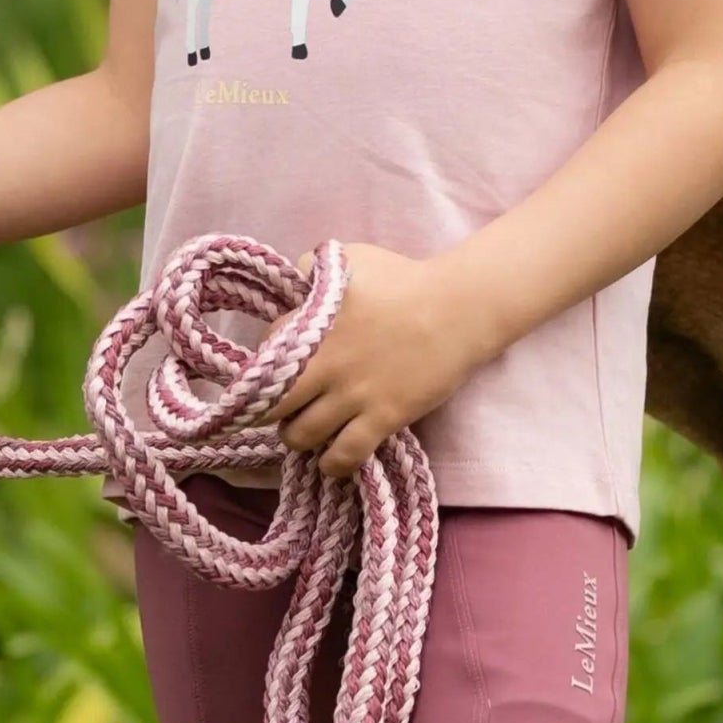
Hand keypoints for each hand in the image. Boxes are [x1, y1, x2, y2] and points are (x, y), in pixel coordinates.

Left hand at [256, 243, 490, 480]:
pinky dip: (332, 464)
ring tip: (306, 430)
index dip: (265, 361)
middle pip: (272, 404)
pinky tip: (332, 458)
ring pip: (301, 435)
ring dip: (297, 437)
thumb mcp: (351, 259)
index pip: (265, 352)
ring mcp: (354, 394)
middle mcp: (326, 363)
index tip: (273, 369)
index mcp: (313, 324)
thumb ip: (313, 267)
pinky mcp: (383, 418)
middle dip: (267, 409)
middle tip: (280, 408)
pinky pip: (344, 456)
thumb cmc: (404, 279)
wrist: (457, 309)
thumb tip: (293, 282)